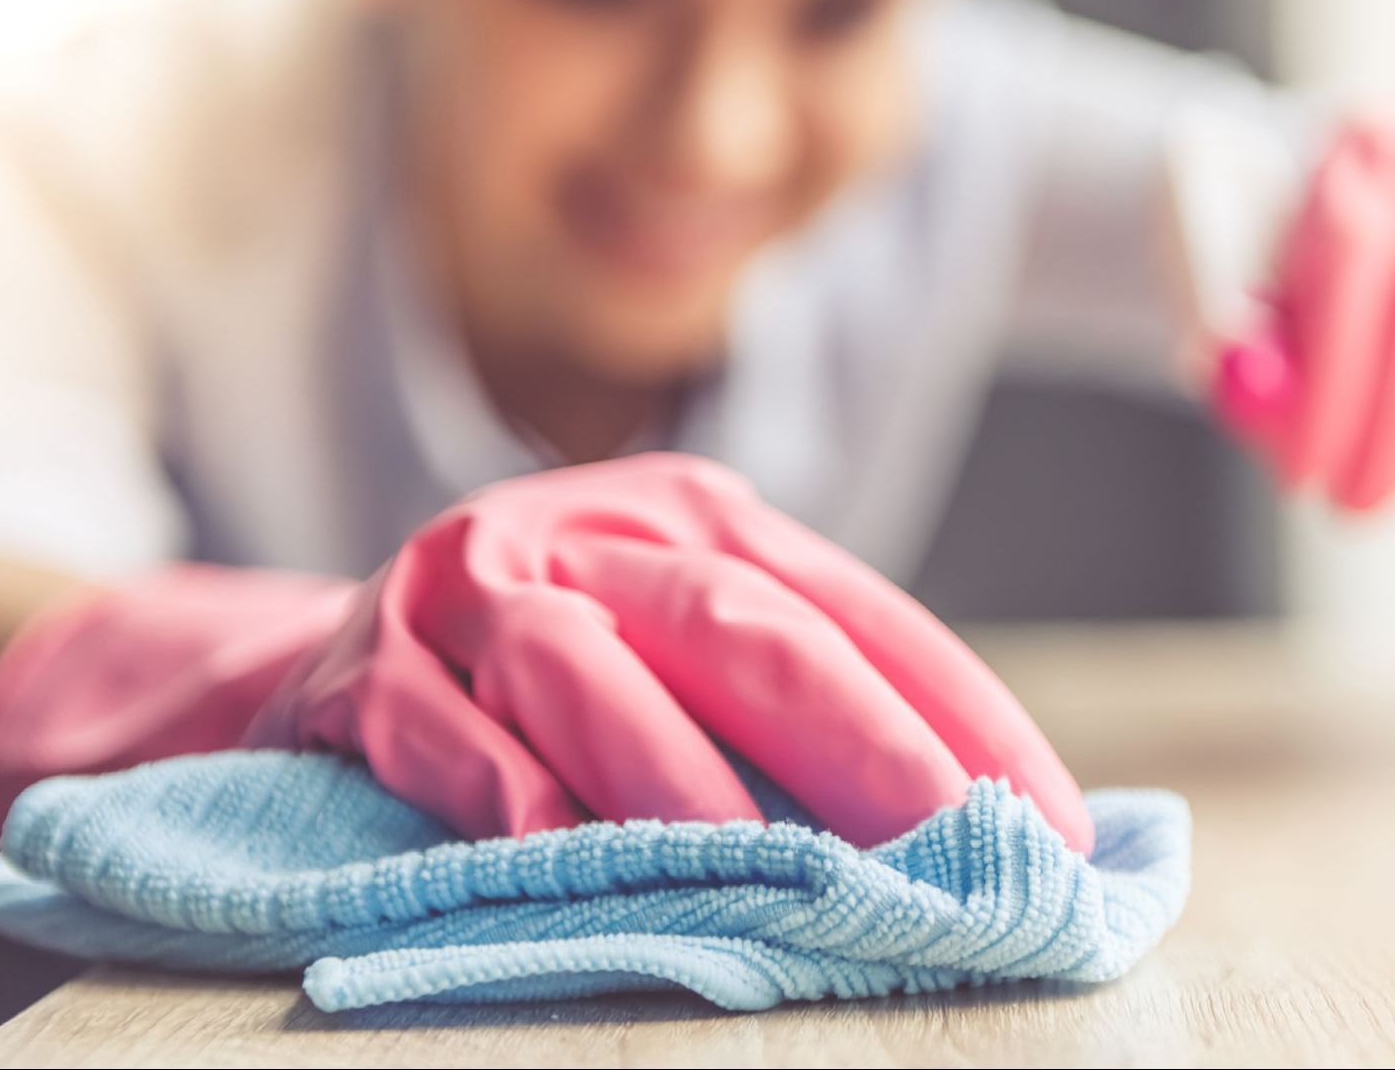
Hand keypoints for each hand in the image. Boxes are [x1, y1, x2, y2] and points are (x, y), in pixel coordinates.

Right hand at [0, 453, 1092, 852]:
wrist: (340, 657)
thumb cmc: (556, 675)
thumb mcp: (678, 648)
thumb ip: (794, 714)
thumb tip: (981, 830)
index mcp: (701, 520)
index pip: (857, 613)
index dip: (964, 716)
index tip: (1054, 829)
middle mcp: (594, 529)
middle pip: (739, 625)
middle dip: (859, 742)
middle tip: (950, 850)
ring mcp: (469, 585)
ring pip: (580, 665)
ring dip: (674, 774)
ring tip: (761, 874)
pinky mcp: (361, 665)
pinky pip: (433, 728)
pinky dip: (491, 788)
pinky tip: (545, 850)